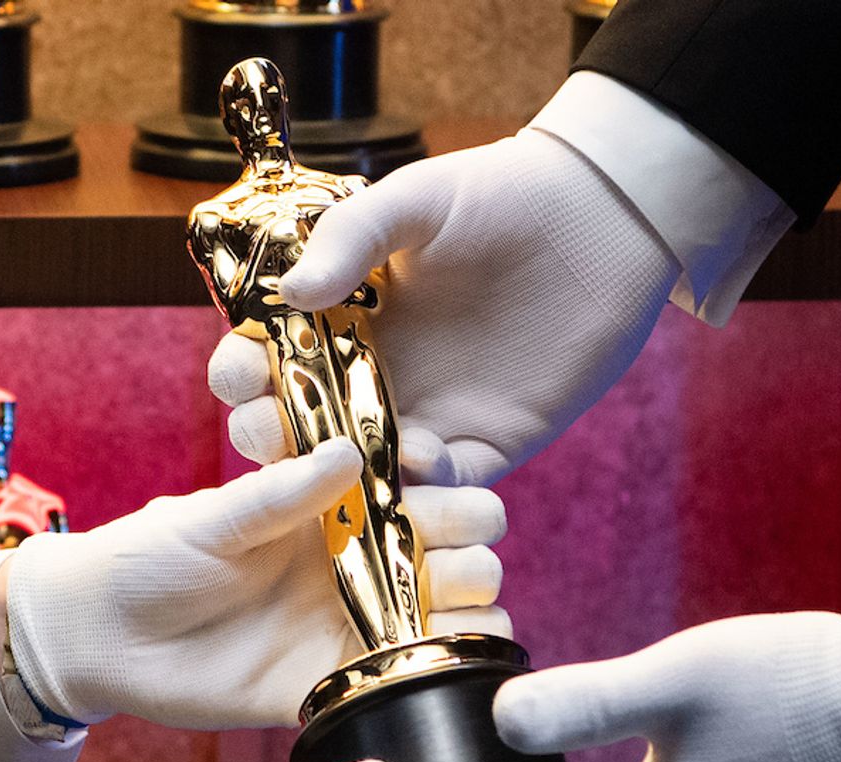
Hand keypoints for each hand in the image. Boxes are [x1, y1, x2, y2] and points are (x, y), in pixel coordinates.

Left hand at [2, 439, 510, 728]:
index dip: (443, 483)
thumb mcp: (211, 518)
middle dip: (469, 554)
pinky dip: (438, 674)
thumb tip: (350, 455)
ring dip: (471, 614)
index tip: (435, 478)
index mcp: (335, 509)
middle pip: (453, 554)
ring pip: (447, 618)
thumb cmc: (149, 557)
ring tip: (461, 616)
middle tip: (450, 564)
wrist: (101, 637)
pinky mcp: (335, 684)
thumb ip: (278, 493)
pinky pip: (404, 682)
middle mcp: (358, 565)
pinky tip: (443, 666)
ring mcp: (352, 625)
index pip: (418, 490)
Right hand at [206, 130, 678, 486]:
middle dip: (276, 439)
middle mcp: (372, 377)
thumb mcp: (415, 200)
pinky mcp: (486, 444)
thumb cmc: (499, 194)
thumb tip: (289, 293)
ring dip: (346, 480)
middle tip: (278, 433)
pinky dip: (428, 488)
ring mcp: (426, 416)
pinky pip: (446, 486)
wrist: (600, 220)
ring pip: (364, 473)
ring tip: (342, 469)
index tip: (240, 375)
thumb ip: (349, 238)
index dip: (242, 375)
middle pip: (299, 429)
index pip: (267, 361)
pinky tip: (424, 461)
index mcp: (339, 321)